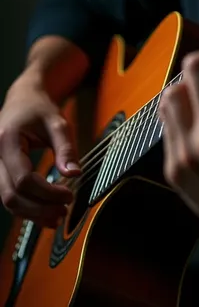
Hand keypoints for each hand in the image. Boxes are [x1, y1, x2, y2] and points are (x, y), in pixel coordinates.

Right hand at [0, 77, 80, 227]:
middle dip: (38, 208)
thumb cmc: (39, 107)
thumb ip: (66, 148)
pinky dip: (26, 206)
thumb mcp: (58, 122)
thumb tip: (74, 174)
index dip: (47, 193)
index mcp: (8, 141)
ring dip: (32, 213)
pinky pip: (9, 195)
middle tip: (64, 212)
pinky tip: (45, 211)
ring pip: (7, 200)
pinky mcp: (0, 172)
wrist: (23, 98)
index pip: (23, 179)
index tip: (69, 195)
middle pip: (11, 195)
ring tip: (57, 216)